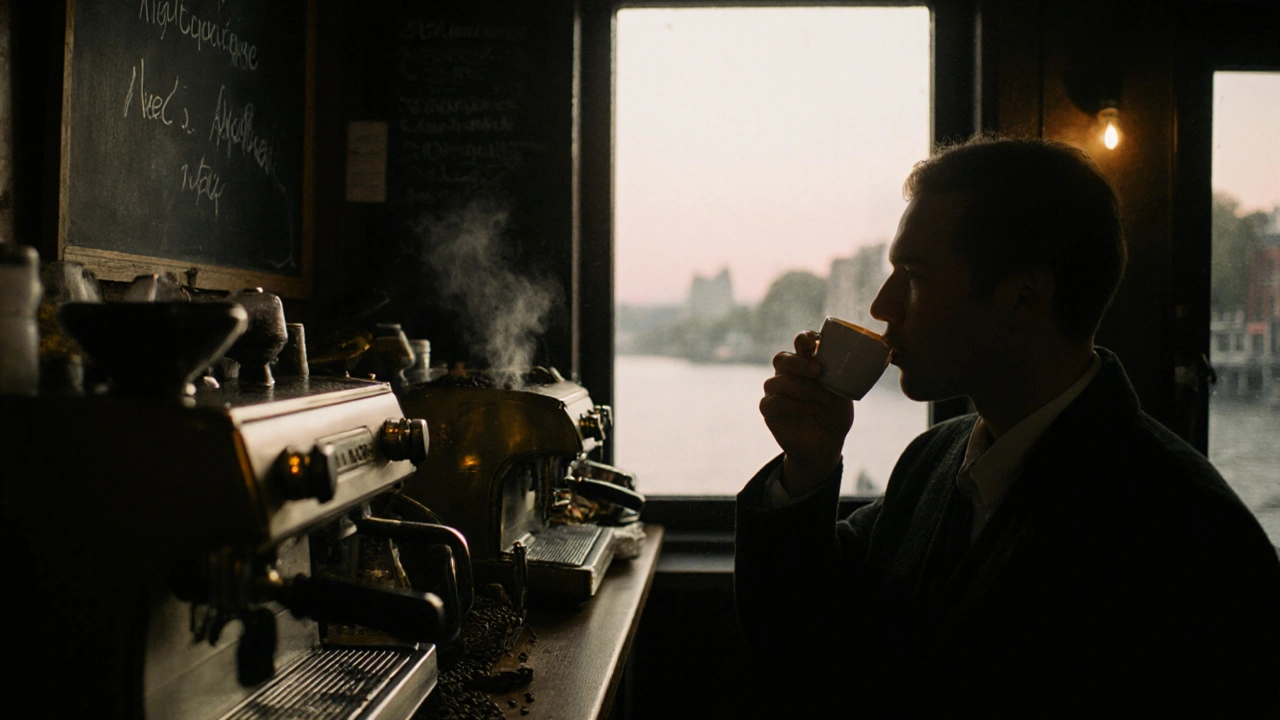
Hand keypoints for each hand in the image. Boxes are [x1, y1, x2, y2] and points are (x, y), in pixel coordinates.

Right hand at [759, 331, 853, 496]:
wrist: (826, 445)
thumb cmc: (834, 416)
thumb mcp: (842, 395)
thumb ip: (838, 377)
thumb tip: (846, 361)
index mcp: (805, 365)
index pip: (799, 344)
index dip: (803, 339)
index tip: (812, 342)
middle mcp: (787, 374)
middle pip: (781, 359)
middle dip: (799, 363)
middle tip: (819, 372)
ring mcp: (775, 392)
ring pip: (777, 382)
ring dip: (802, 389)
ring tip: (823, 401)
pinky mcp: (769, 410)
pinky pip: (774, 402)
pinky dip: (794, 405)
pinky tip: (811, 410)